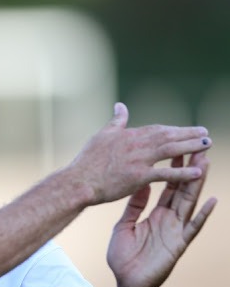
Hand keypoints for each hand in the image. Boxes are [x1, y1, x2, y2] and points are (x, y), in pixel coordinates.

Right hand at [69, 102, 209, 203]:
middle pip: (168, 136)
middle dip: (188, 134)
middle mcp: (136, 144)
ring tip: (207, 145)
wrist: (78, 181)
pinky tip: (197, 172)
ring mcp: (138, 160)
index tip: (188, 130)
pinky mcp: (138, 176)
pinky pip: (165, 173)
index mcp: (128, 135)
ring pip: (170, 150)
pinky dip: (182, 172)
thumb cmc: (87, 161)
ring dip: (191, 146)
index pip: (157, 129)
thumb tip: (120, 105)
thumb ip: (116, 121)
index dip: (174, 129)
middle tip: (206, 133)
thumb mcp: (101, 135)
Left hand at [106, 151, 216, 286]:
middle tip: (198, 147)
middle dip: (190, 169)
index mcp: (155, 214)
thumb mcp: (125, 225)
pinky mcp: (179, 244)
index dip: (173, 168)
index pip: (168, 186)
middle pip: (183, 189)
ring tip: (205, 163)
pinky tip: (211, 201)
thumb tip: (139, 183)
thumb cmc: (124, 256)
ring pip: (190, 202)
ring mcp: (176, 231)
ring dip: (198, 183)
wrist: (126, 282)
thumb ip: (134, 206)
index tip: (177, 147)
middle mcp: (169, 219)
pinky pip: (192, 227)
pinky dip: (202, 214)